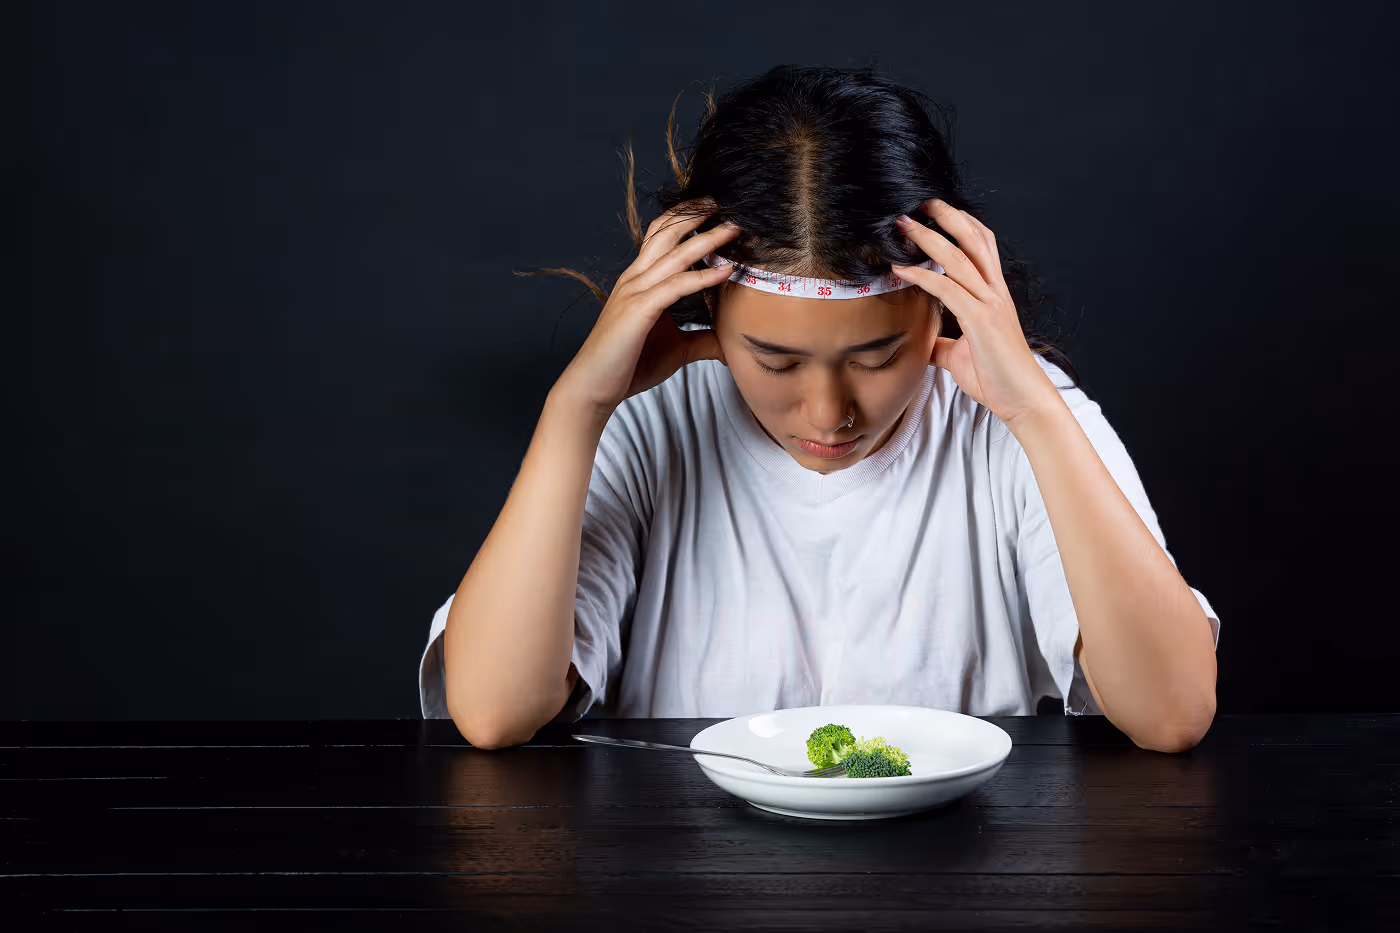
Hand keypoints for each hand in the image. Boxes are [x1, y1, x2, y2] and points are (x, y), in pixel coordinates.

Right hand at [553, 206, 738, 416]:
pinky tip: (726, 271)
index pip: (661, 237)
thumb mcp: (676, 350)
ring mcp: (635, 292)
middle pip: (666, 233)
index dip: (686, 219)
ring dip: (708, 239)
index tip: (716, 209)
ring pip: (675, 255)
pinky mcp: (639, 310)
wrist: (592, 387)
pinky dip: (703, 277)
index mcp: (639, 281)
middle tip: (726, 200)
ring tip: (735, 227)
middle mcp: (635, 279)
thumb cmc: (627, 365)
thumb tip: (728, 344)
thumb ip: (701, 341)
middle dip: (697, 214)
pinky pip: (676, 286)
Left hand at [892, 201, 1060, 426]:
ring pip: (959, 258)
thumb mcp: (961, 356)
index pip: (982, 246)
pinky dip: (921, 276)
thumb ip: (944, 342)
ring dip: (927, 238)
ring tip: (903, 224)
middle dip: (945, 216)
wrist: (1023, 401)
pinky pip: (947, 290)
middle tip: (918, 202)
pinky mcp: (981, 320)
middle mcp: (994, 292)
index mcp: (994, 295)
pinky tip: (900, 269)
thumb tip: (925, 341)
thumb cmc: (997, 379)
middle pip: (973, 239)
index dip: (961, 224)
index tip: (936, 212)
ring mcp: (990, 304)